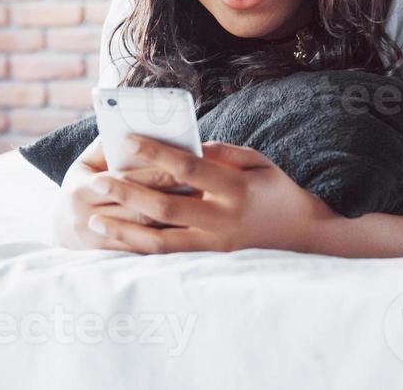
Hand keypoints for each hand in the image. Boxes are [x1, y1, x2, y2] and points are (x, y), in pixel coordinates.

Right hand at [52, 135, 195, 250]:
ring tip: (200, 206)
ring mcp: (96, 241)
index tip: (182, 167)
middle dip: (169, 196)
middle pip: (137, 208)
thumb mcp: (87, 163)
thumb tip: (136, 130)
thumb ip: (107, 146)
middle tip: (200, 186)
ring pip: (143, 231)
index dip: (153, 174)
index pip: (124, 180)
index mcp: (80, 190)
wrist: (62, 227)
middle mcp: (85, 217)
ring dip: (173, 220)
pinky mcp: (109, 256)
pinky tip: (188, 228)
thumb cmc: (83, 184)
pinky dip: (166, 238)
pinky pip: (143, 249)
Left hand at [84, 135, 339, 254]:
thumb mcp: (258, 161)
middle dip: (127, 193)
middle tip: (96, 182)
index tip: (126, 139)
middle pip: (166, 207)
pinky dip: (140, 250)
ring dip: (124, 230)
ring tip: (95, 220)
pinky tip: (117, 242)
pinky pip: (169, 259)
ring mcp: (216, 247)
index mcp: (236, 189)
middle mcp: (223, 221)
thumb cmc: (277, 191)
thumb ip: (221, 153)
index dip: (155, 152)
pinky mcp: (211, 263)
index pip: (187, 168)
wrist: (307, 236)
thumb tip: (184, 147)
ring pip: (161, 242)